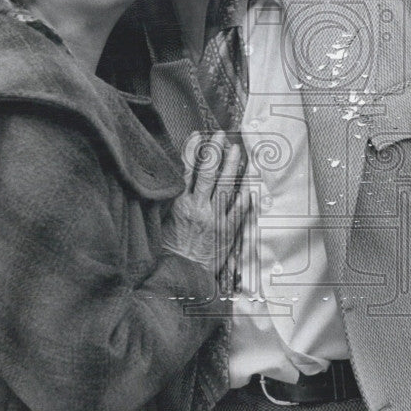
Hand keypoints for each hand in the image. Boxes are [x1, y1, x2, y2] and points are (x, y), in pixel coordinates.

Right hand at [161, 131, 247, 274]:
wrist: (181, 275)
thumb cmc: (168, 250)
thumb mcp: (160, 222)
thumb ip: (166, 201)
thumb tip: (169, 179)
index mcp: (180, 205)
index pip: (187, 170)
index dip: (193, 150)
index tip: (198, 135)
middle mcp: (199, 209)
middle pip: (209, 174)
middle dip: (215, 151)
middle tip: (222, 135)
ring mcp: (215, 219)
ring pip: (227, 187)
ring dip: (233, 167)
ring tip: (238, 151)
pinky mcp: (227, 232)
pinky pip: (239, 210)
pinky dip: (245, 196)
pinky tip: (250, 183)